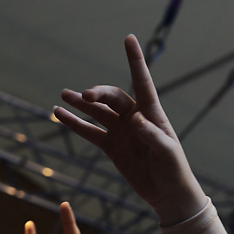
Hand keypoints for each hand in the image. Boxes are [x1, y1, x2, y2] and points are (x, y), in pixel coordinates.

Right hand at [54, 35, 206, 224]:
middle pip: (112, 97)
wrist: (168, 194)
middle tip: (84, 96)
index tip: (129, 38)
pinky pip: (90, 132)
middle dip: (97, 94)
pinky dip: (75, 124)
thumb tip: (134, 120)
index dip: (135, 60)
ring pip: (97, 112)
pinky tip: (59, 114)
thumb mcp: (167, 152)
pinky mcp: (111, 147)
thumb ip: (152, 135)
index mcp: (151, 113)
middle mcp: (134, 117)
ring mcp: (121, 131)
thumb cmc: (174, 170)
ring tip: (64, 96)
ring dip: (81, 104)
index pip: (142, 82)